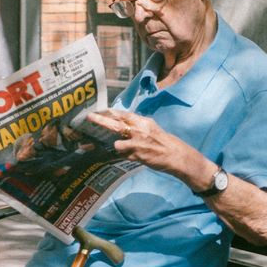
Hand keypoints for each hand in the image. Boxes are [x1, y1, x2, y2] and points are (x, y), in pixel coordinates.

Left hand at [86, 108, 206, 183]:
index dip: (110, 112)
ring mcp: (138, 143)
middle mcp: (139, 129)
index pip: (123, 114)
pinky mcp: (138, 155)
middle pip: (116, 124)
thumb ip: (137, 125)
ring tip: (125, 149)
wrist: (176, 155)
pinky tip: (131, 156)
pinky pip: (124, 156)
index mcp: (142, 121)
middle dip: (101, 120)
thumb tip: (123, 123)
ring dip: (117, 147)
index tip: (99, 110)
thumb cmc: (163, 142)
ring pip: (117, 143)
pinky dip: (124, 156)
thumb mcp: (151, 128)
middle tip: (90, 117)